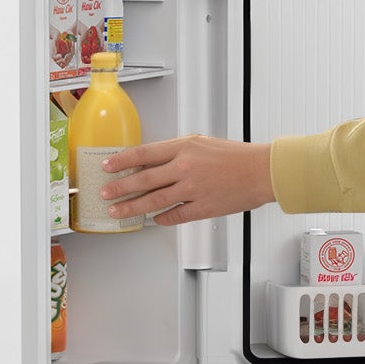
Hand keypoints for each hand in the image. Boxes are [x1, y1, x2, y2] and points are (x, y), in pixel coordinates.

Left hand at [99, 136, 274, 226]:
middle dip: (119, 187)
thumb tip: (151, 162)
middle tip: (104, 193)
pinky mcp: (202, 208)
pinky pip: (174, 216)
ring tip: (117, 211)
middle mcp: (185, 168)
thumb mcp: (201, 143)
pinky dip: (161, 218)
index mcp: (184, 148)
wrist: (260, 171)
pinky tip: (152, 219)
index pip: (143, 154)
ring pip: (153, 201)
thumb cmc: (234, 155)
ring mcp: (192, 190)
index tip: (107, 166)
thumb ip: (176, 152)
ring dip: (132, 207)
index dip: (121, 160)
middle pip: (143, 179)